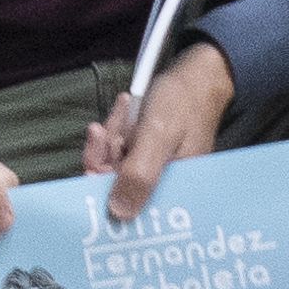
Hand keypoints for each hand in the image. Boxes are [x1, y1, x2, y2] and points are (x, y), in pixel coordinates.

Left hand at [82, 41, 235, 218]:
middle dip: (106, 154)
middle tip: (101, 129)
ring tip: (124, 108)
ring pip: (116, 160)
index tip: (90, 168)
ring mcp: (154, 165)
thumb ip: (139, 174)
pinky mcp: (148, 149)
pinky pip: (122, 145)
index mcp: (173, 191)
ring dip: (112, 135)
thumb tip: (119, 214)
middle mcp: (162, 183)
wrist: (198, 74)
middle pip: (118, 182)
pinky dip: (118, 126)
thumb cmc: (182, 105)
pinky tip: (125, 105)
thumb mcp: (158, 137)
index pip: (131, 204)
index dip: (105, 190)